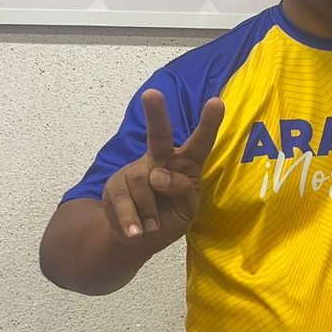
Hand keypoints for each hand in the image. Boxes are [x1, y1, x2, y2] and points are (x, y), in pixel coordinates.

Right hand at [101, 89, 224, 245]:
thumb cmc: (171, 216)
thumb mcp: (188, 210)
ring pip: (143, 183)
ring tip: (153, 224)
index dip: (208, 123)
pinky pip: (124, 200)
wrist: (140, 237)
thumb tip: (156, 176)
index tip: (217, 102)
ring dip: (150, 210)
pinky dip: (132, 220)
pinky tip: (137, 231)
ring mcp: (136, 170)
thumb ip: (183, 191)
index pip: (199, 143)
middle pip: (159, 136)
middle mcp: (161, 160)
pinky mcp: (115, 184)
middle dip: (156, 114)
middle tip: (152, 94)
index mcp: (186, 164)